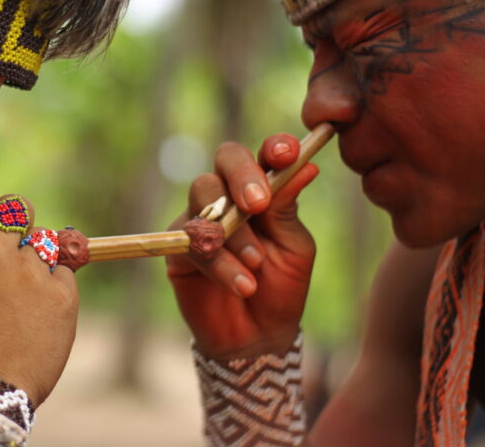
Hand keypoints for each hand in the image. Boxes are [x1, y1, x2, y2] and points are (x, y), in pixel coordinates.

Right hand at [0, 184, 78, 406]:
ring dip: (34, 258)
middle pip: (18, 209)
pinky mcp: (61, 293)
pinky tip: (36, 312)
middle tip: (11, 253)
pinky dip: (55, 284)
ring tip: (20, 297)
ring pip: (42, 240)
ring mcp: (29, 270)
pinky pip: (65, 270)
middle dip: (15, 225)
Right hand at [167, 134, 318, 359]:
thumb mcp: (294, 248)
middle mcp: (229, 196)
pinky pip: (191, 240)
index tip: (285, 153)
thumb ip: (289, 209)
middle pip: (225, 159)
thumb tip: (307, 167)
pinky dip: (220, 264)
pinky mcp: (177, 245)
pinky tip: (242, 285)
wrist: (257, 337)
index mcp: (263, 189)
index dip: (273, 147)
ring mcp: (200, 217)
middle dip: (242, 175)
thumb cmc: (281, 288)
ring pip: (204, 194)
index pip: (264, 154)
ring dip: (233, 230)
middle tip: (258, 204)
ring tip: (256, 264)